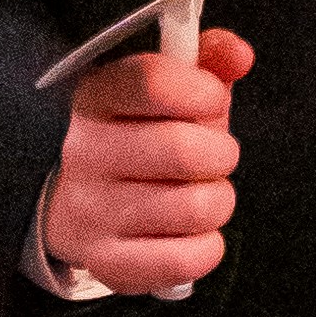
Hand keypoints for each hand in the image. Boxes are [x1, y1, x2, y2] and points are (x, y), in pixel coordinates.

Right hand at [41, 25, 251, 297]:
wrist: (76, 200)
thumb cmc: (138, 136)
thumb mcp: (166, 89)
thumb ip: (207, 59)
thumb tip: (239, 55)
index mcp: (95, 97)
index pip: (153, 83)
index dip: (202, 92)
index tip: (211, 101)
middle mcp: (83, 153)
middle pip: (184, 151)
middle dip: (220, 153)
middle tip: (213, 157)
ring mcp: (90, 211)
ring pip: (195, 208)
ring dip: (217, 201)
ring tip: (200, 194)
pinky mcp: (105, 261)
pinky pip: (185, 260)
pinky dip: (206, 247)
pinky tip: (192, 233)